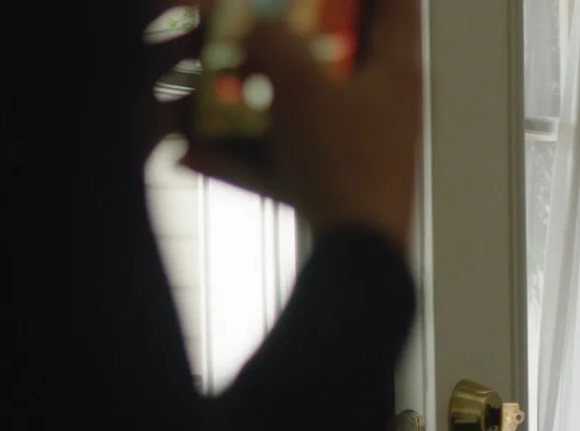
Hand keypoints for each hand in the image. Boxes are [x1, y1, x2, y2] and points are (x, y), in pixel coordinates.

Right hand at [144, 0, 420, 251]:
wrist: (355, 257)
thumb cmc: (344, 160)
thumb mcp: (301, 85)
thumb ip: (270, 42)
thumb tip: (243, 26)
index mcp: (394, 71)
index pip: (395, 4)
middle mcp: (377, 107)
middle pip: (327, 57)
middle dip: (271, 45)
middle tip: (231, 32)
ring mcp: (350, 152)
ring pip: (288, 113)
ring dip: (237, 101)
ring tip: (190, 93)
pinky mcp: (324, 190)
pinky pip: (273, 163)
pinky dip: (234, 155)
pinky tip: (184, 151)